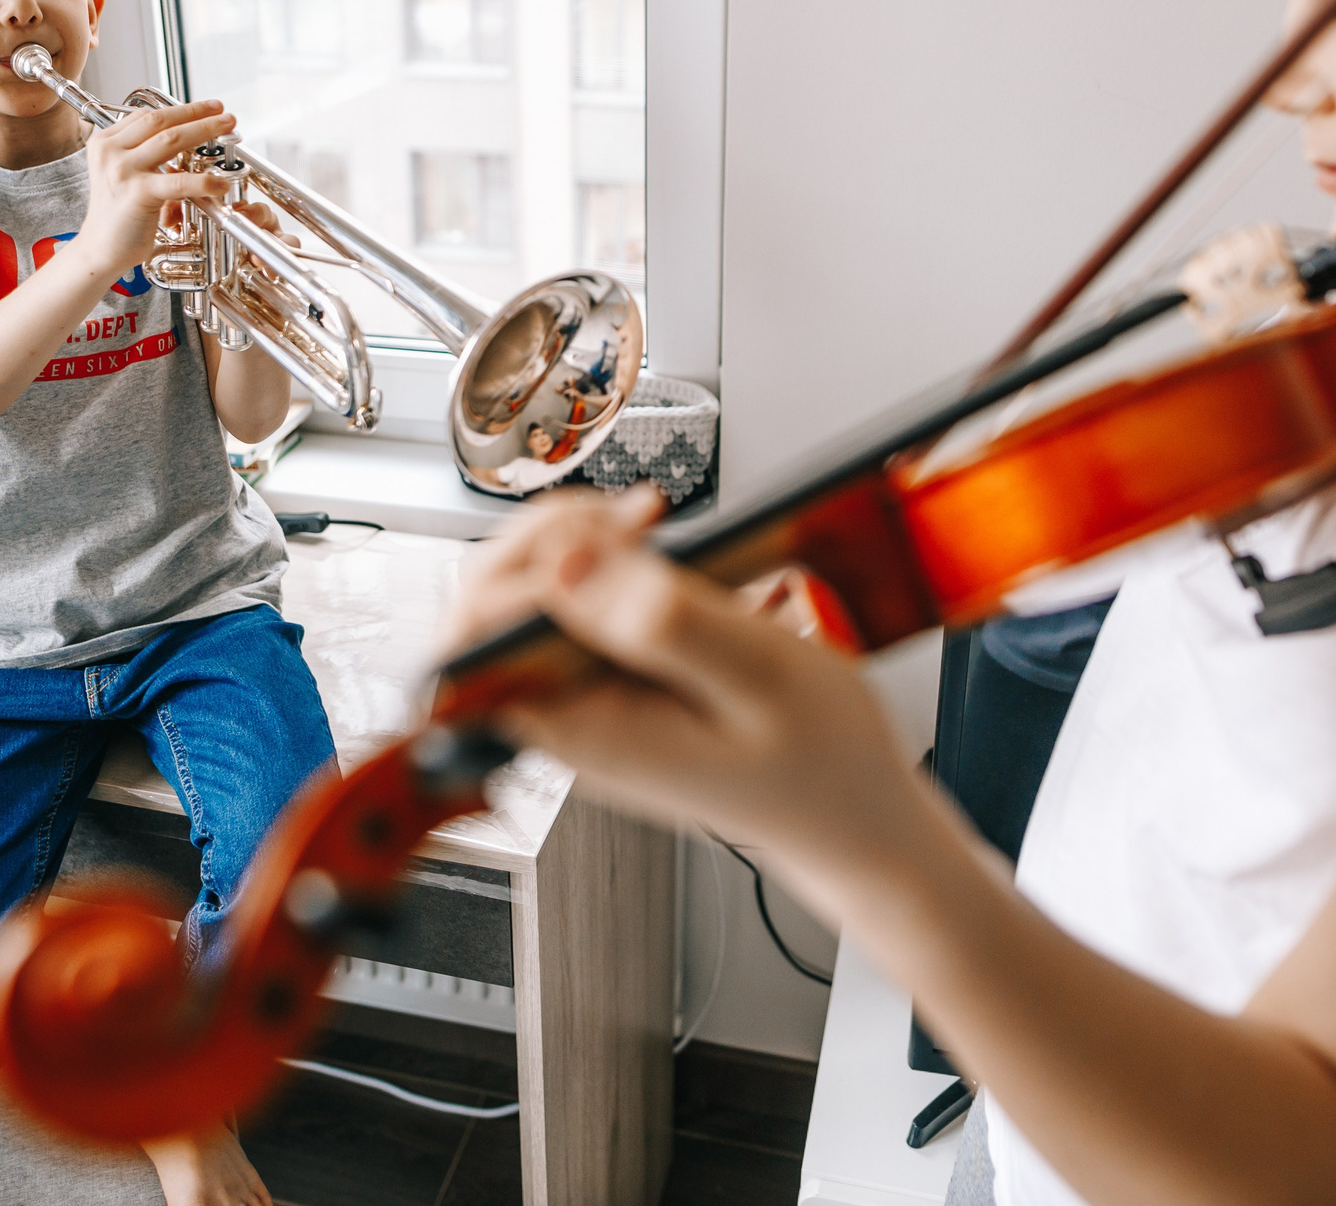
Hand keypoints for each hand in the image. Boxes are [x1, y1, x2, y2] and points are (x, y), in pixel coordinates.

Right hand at [76, 99, 237, 277]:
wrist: (100, 250)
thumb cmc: (118, 216)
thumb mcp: (124, 174)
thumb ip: (144, 153)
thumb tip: (182, 135)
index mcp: (105, 143)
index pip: (146, 115)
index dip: (180, 109)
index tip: (204, 108)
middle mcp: (111, 151)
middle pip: (160, 120)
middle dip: (196, 112)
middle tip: (222, 111)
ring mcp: (123, 170)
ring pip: (171, 139)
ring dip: (205, 130)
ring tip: (227, 127)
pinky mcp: (137, 193)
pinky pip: (178, 181)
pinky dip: (204, 181)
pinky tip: (219, 183)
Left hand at [447, 489, 929, 913]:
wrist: (857, 818)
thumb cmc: (822, 769)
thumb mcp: (758, 677)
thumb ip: (663, 620)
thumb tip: (564, 568)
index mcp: (583, 729)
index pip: (478, 636)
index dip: (530, 560)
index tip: (614, 533)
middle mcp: (570, 715)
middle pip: (489, 604)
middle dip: (549, 535)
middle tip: (635, 518)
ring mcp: (588, 697)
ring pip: (528, 595)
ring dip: (579, 542)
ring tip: (649, 525)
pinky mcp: (614, 679)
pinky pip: (578, 606)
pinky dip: (611, 561)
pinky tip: (660, 551)